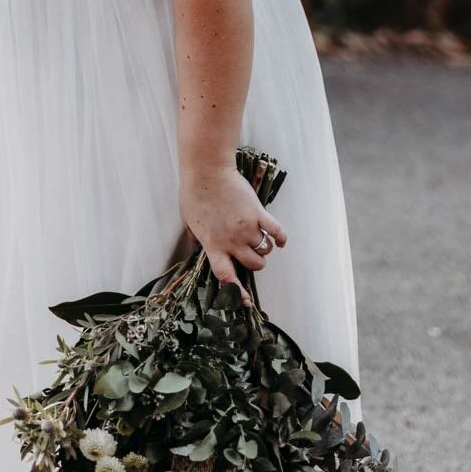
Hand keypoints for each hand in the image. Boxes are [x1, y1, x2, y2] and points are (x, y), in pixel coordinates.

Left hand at [179, 164, 286, 306]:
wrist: (207, 170)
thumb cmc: (194, 193)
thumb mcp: (189, 222)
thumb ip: (198, 239)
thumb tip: (201, 247)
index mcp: (213, 245)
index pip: (226, 277)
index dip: (237, 292)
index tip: (245, 301)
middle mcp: (232, 241)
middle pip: (253, 265)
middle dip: (255, 263)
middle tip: (251, 254)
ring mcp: (247, 228)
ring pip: (264, 251)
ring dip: (264, 249)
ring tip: (259, 240)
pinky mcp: (258, 213)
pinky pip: (277, 232)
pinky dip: (281, 238)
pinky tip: (279, 240)